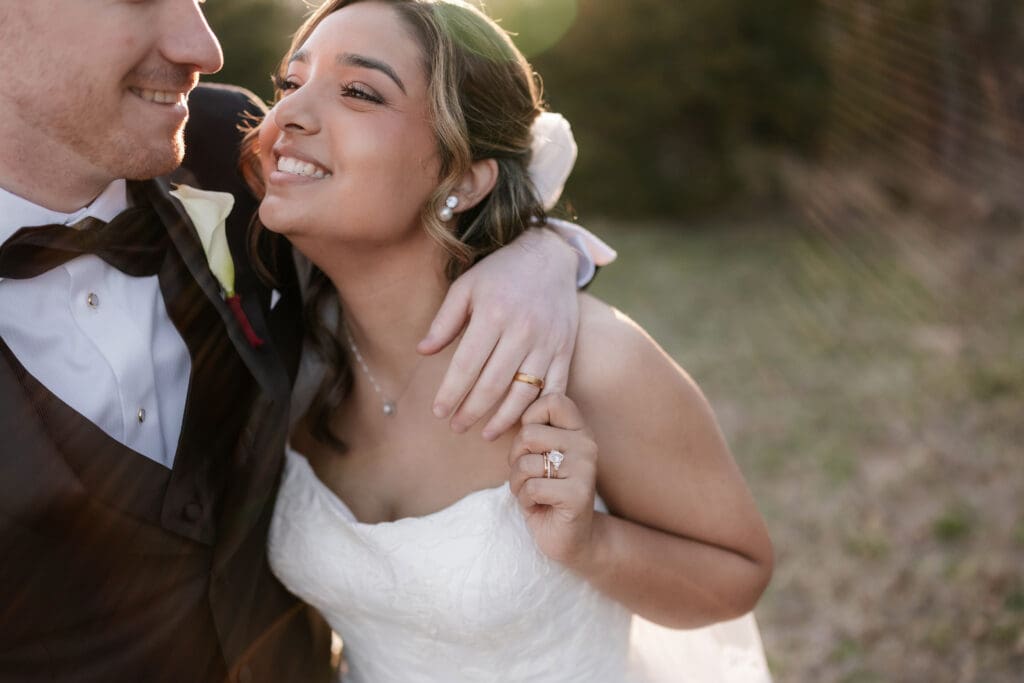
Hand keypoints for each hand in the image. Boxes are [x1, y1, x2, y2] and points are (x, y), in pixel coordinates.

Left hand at [417, 228, 579, 438]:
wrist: (550, 256)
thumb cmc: (500, 272)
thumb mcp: (466, 286)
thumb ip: (444, 320)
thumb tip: (423, 351)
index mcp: (493, 314)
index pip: (467, 365)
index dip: (451, 393)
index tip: (438, 412)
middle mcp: (522, 331)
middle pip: (494, 384)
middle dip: (472, 411)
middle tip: (456, 426)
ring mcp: (547, 342)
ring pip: (525, 392)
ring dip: (504, 419)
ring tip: (486, 434)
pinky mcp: (565, 349)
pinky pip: (555, 388)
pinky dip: (539, 410)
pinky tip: (523, 423)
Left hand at [508, 394, 598, 568]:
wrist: (572, 538)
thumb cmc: (548, 492)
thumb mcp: (541, 456)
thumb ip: (535, 432)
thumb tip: (512, 407)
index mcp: (578, 430)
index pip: (552, 401)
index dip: (530, 418)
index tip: (531, 444)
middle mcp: (586, 444)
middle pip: (528, 434)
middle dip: (516, 458)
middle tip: (527, 476)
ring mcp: (585, 469)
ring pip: (527, 463)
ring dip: (518, 483)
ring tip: (533, 493)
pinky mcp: (578, 494)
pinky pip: (533, 487)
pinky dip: (526, 500)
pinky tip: (540, 506)